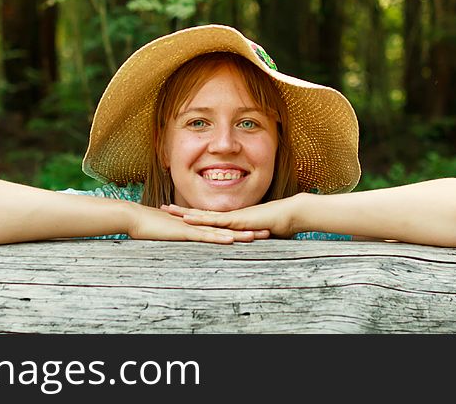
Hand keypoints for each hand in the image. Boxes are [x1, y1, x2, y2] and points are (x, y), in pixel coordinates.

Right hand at [127, 204, 266, 243]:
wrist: (133, 218)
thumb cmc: (149, 227)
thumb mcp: (170, 234)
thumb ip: (182, 236)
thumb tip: (191, 240)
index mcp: (198, 225)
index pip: (224, 227)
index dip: (241, 229)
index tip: (258, 232)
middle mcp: (199, 224)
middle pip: (228, 227)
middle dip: (248, 229)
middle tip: (269, 232)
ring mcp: (192, 227)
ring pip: (221, 230)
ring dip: (239, 234)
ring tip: (258, 237)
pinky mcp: (183, 232)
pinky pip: (204, 236)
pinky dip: (217, 238)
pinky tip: (230, 240)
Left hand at [161, 196, 301, 237]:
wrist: (291, 214)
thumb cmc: (280, 225)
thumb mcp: (261, 235)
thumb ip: (252, 240)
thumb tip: (249, 247)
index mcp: (233, 220)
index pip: (209, 218)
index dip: (193, 215)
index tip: (178, 214)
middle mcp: (229, 216)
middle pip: (201, 213)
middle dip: (182, 211)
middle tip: (164, 207)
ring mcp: (232, 217)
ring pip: (204, 215)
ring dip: (186, 213)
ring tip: (169, 210)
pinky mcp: (237, 220)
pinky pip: (215, 220)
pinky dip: (201, 219)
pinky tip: (188, 219)